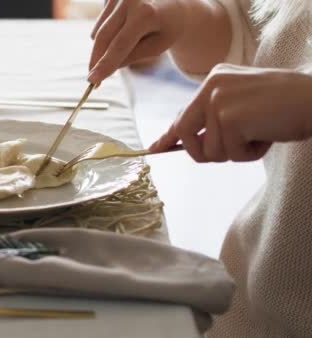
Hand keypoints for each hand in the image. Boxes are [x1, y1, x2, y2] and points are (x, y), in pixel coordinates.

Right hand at [88, 0, 185, 84]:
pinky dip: (108, 32)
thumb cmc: (167, 27)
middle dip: (96, 60)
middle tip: (93, 79)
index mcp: (146, 13)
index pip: (120, 45)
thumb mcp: (156, 46)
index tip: (92, 80)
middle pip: (103, 37)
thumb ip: (130, 57)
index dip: (105, 64)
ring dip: (104, 45)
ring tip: (128, 42)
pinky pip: (100, 24)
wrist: (172, 3)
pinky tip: (124, 27)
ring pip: (98, 32)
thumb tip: (103, 68)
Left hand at [149, 64, 311, 161]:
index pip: (183, 113)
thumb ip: (214, 116)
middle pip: (184, 133)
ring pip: (209, 150)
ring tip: (260, 133)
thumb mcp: (242, 104)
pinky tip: (266, 136)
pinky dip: (250, 154)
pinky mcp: (230, 118)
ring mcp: (218, 101)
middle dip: (202, 152)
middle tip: (234, 148)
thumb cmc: (284, 106)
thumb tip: (184, 140)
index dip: (169, 135)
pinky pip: (230, 154)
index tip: (155, 148)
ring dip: (236, 152)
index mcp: (213, 80)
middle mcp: (211, 86)